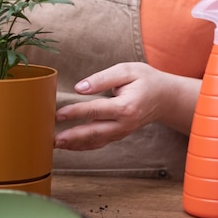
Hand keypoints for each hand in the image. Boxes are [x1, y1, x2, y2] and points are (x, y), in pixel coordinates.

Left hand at [53, 62, 199, 150]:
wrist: (165, 98)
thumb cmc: (145, 80)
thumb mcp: (126, 71)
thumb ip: (102, 79)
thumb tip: (80, 88)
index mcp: (126, 106)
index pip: (96, 111)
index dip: (76, 112)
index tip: (58, 114)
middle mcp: (124, 124)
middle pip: (94, 133)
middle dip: (72, 137)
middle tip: (52, 138)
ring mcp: (122, 132)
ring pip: (95, 142)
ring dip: (74, 144)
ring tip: (54, 144)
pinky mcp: (119, 135)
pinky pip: (99, 143)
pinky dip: (83, 146)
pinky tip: (68, 145)